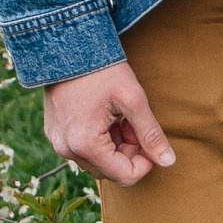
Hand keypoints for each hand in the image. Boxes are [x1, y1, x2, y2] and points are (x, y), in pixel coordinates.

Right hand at [43, 59, 176, 187]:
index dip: (145, 162)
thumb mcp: (133, 100)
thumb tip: (168, 162)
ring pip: (98, 161)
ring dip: (115, 146)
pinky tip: (105, 116)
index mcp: (85, 144)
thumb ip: (151, 134)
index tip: (149, 139)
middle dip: (129, 152)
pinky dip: (100, 139)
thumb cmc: (102, 70)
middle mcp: (67, 150)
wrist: (67, 46)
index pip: (125, 176)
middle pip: (110, 171)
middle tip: (133, 122)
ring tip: (119, 117)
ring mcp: (58, 142)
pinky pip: (82, 149)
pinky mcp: (54, 133)